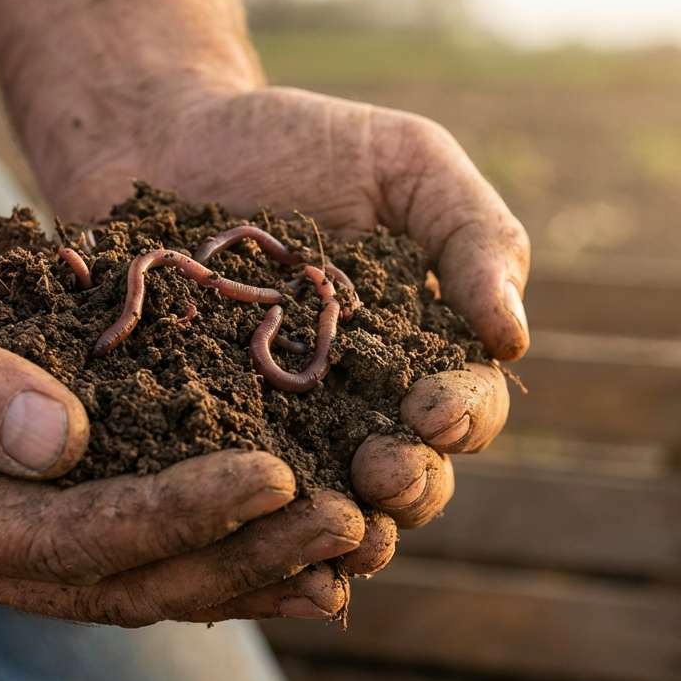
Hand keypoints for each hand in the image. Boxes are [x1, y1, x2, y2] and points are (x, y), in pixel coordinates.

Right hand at [0, 179, 372, 625]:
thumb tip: (59, 442)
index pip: (66, 538)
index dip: (175, 513)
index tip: (274, 475)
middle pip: (121, 577)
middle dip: (239, 553)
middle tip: (346, 521)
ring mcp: (1, 537)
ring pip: (141, 576)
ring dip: (248, 562)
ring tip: (350, 539)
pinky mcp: (37, 504)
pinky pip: (138, 541)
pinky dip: (218, 540)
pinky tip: (294, 531)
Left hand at [40, 87, 526, 571]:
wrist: (167, 138)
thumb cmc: (298, 144)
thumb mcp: (404, 162)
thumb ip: (473, 235)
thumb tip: (513, 338)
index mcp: (421, 352)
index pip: (466, 406)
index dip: (461, 417)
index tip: (431, 410)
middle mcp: (358, 407)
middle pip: (411, 476)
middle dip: (409, 486)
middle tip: (384, 473)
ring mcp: (281, 432)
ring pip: (331, 509)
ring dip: (344, 529)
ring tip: (332, 526)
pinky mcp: (203, 443)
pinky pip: (235, 501)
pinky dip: (250, 532)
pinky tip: (247, 541)